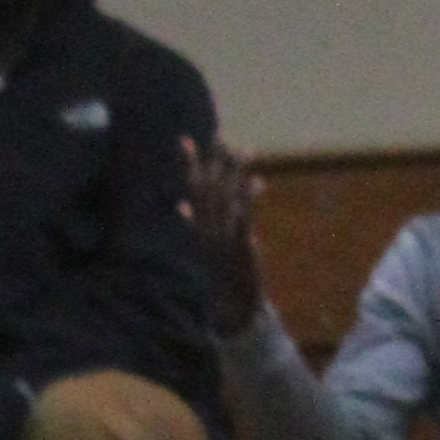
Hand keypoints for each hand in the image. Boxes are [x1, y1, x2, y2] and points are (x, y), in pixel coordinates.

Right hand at [177, 133, 265, 334]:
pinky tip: (258, 183)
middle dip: (217, 159)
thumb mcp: (204, 246)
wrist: (229, 305)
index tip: (184, 139)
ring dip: (238, 172)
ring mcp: (224, 236)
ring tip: (246, 150)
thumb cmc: (219, 274)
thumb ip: (193, 223)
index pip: (192, 189)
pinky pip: (246, 218)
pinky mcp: (241, 245)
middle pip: (212, 186)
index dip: (188, 164)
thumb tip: (181, 207)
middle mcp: (209, 228)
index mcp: (199, 226)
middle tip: (222, 134)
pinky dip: (250, 201)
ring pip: (230, 196)